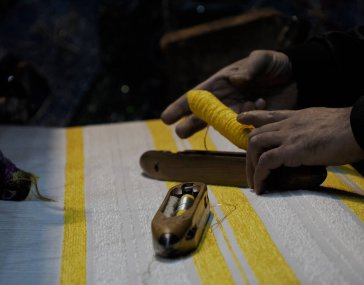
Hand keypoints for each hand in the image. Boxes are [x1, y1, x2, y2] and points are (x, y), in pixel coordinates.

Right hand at [161, 50, 297, 137]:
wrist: (297, 79)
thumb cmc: (274, 65)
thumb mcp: (262, 60)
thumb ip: (250, 68)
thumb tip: (236, 81)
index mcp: (221, 84)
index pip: (197, 97)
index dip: (180, 107)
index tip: (167, 118)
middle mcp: (225, 101)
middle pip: (203, 116)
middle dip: (190, 124)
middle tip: (180, 132)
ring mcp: (238, 114)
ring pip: (221, 126)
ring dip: (220, 128)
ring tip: (225, 126)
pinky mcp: (252, 124)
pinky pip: (244, 130)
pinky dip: (248, 124)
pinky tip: (260, 104)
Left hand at [238, 107, 363, 193]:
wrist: (359, 127)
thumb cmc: (347, 129)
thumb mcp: (322, 123)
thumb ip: (310, 129)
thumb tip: (308, 142)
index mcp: (296, 117)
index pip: (268, 115)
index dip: (252, 117)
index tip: (240, 119)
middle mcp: (287, 124)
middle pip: (255, 135)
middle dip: (248, 154)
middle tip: (250, 171)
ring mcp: (288, 136)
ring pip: (255, 145)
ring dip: (250, 166)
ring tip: (255, 183)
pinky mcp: (292, 150)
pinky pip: (265, 162)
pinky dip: (259, 175)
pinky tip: (261, 187)